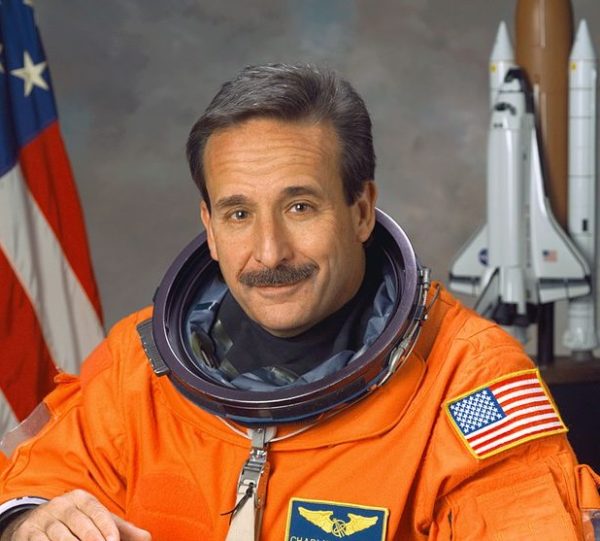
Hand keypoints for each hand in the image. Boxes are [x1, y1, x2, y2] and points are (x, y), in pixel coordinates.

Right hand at [1, 489, 150, 539]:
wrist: (33, 522)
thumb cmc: (75, 522)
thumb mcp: (96, 520)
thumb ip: (121, 529)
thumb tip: (147, 537)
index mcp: (81, 498)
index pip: (98, 513)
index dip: (106, 529)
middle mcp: (61, 505)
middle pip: (80, 524)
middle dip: (92, 540)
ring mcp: (43, 519)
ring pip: (60, 536)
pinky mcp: (27, 533)